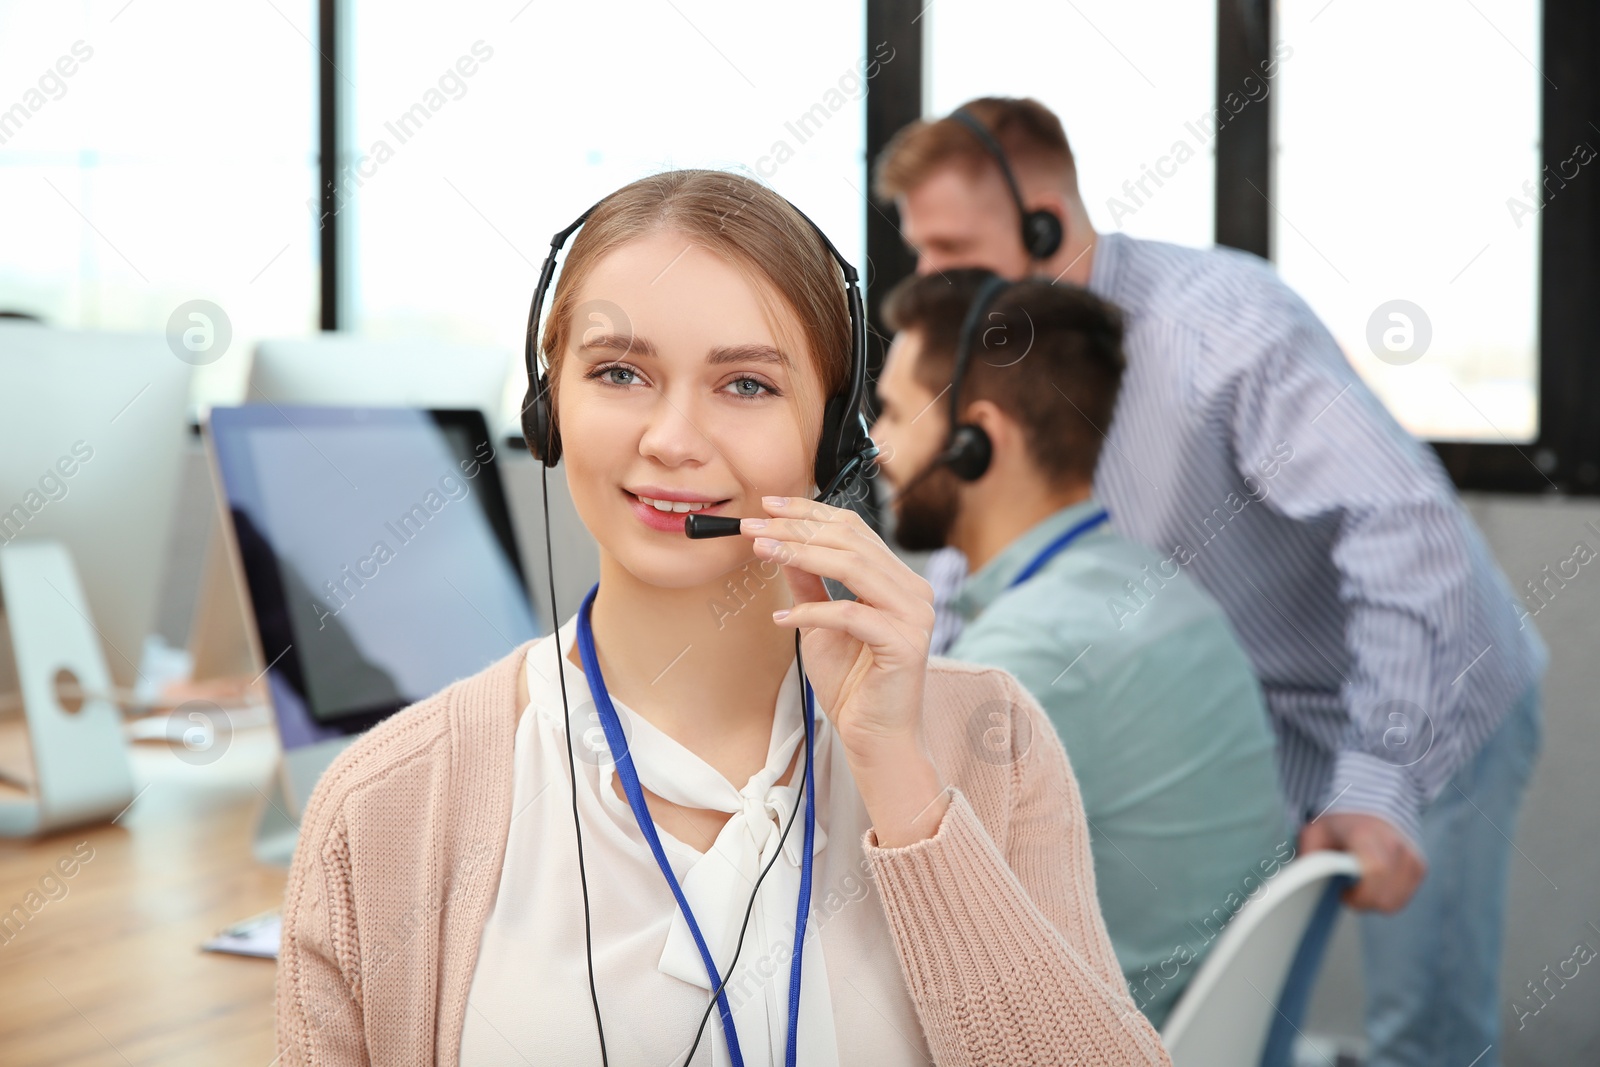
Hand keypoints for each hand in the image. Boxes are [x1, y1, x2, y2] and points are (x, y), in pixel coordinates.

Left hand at [742, 495, 946, 844]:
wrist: (876, 738)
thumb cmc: (852, 685)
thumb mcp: (820, 625)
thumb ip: (809, 583)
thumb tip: (781, 542)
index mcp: (897, 580)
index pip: (854, 529)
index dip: (809, 512)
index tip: (767, 505)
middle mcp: (913, 591)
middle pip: (851, 540)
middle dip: (796, 528)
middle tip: (752, 525)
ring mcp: (914, 615)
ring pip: (853, 566)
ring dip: (801, 554)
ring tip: (761, 551)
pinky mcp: (904, 643)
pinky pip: (851, 615)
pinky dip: (812, 613)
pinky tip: (782, 619)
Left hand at [1298, 812, 1426, 911]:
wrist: (1369, 806)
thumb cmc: (1337, 823)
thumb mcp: (1314, 833)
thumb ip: (1308, 855)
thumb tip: (1302, 881)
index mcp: (1365, 835)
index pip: (1376, 872)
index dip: (1360, 894)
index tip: (1344, 894)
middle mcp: (1393, 845)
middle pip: (1386, 895)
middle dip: (1364, 903)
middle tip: (1349, 895)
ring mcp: (1410, 856)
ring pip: (1397, 900)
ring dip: (1376, 902)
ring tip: (1361, 888)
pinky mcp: (1419, 866)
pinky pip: (1405, 897)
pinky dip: (1389, 898)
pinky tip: (1375, 886)